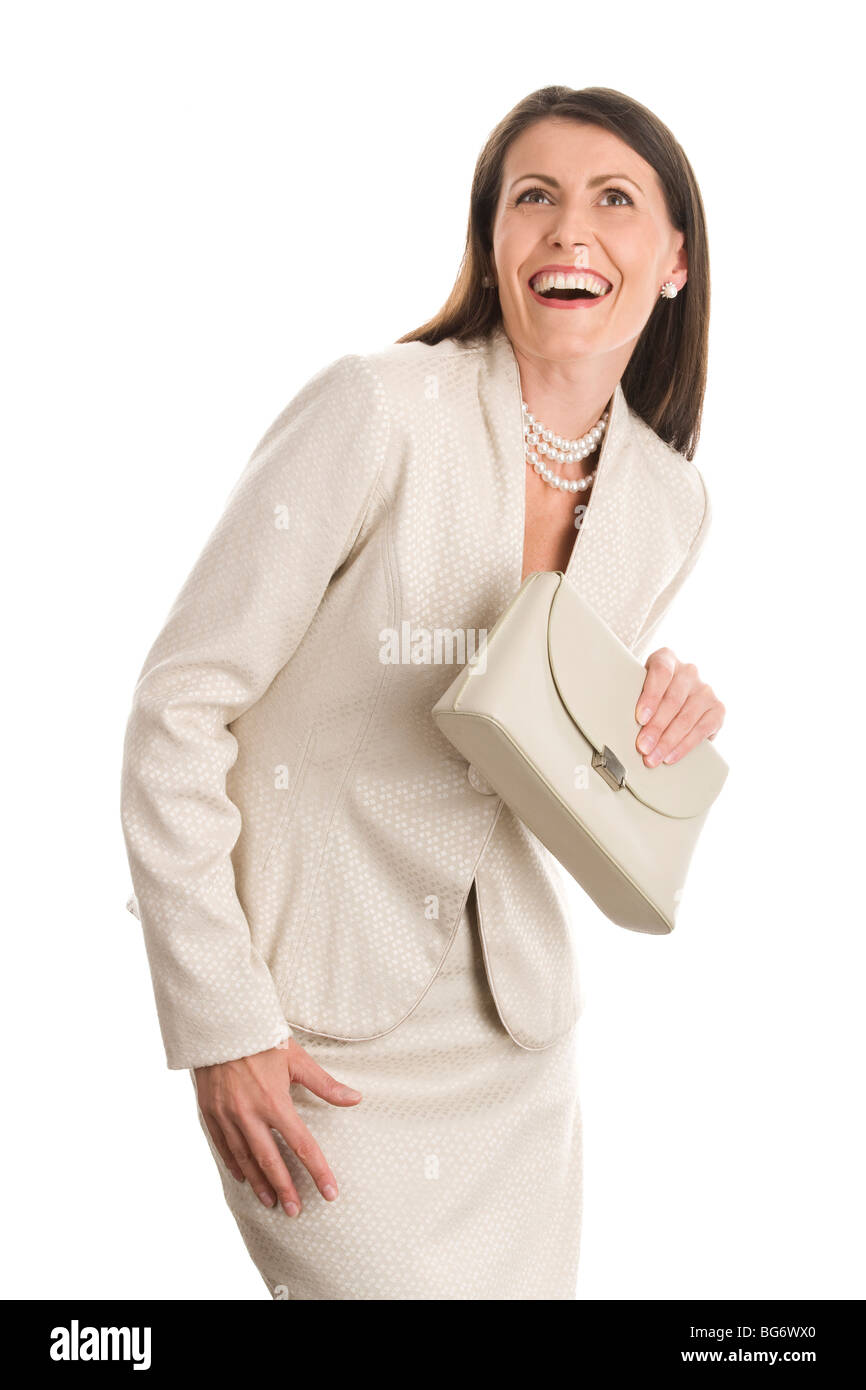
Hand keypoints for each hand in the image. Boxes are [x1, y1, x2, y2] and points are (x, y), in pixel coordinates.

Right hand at [193, 1037, 361, 1217]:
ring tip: (271, 1201)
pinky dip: (233, 1164)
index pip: (302, 1145)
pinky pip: (222, 1145)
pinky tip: (242, 1176)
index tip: (329, 1193)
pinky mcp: (209, 1111)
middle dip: (285, 1188)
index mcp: (274, 1101)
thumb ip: (324, 1084)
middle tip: (295, 1211)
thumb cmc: (261, 1037)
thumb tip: (355, 1098)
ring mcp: (226, 1115)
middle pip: (270, 1160)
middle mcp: (248, 1114)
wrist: (219, 1023)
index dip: (317, 1171)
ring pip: (244, 1158)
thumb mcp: (297, 1058)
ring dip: (258, 1182)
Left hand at [634, 648, 724, 767]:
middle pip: (673, 700)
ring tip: (653, 757)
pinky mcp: (717, 709)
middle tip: (643, 746)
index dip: (651, 696)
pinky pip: (701, 730)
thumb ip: (635, 698)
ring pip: (686, 717)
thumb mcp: (641, 688)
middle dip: (656, 727)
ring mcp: (705, 689)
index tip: (640, 718)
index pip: (661, 673)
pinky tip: (671, 756)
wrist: (680, 699)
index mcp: (666, 659)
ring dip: (668, 741)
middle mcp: (688, 671)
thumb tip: (621, 727)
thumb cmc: (653, 694)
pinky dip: (684, 746)